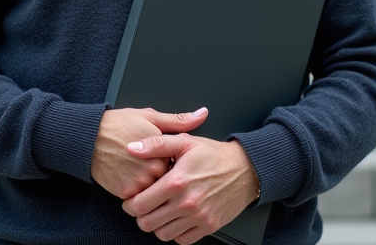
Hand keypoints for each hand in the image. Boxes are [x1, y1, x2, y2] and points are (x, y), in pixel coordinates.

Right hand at [91, 107, 207, 198]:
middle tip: (146, 161)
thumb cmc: (119, 124)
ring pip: (154, 190)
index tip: (162, 153)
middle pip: (166, 179)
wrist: (88, 137)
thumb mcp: (150, 117)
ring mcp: (138, 183)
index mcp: (162, 150)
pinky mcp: (125, 192)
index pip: (178, 164)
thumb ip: (178, 120)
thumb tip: (202, 114)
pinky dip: (136, 190)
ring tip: (137, 168)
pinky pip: (139, 197)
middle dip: (160, 173)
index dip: (170, 159)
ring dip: (149, 183)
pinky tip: (129, 174)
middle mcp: (152, 169)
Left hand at [121, 134, 258, 244]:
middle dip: (141, 216)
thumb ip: (156, 145)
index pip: (140, 204)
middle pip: (147, 223)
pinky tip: (176, 219)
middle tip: (144, 206)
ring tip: (160, 212)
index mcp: (176, 181)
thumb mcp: (184, 142)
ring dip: (157, 225)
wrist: (245, 168)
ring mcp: (198, 217)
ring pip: (163, 235)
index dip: (130, 203)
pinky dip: (175, 233)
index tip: (132, 199)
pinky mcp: (208, 226)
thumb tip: (132, 147)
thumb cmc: (213, 155)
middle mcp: (186, 202)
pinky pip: (182, 240)